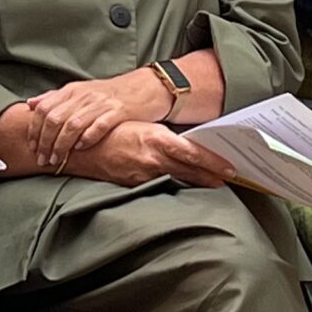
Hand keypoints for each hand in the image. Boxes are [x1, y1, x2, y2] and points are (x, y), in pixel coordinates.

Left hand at [26, 69, 170, 167]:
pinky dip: (88, 138)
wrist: (146, 87)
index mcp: (72, 90)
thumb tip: (30, 104)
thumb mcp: (81, 91)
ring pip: (73, 124)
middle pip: (55, 119)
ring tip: (58, 159)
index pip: (44, 109)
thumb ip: (55, 98)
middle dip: (45, 142)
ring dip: (62, 145)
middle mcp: (84, 95)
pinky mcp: (119, 111)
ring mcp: (101, 102)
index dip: (34, 130)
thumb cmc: (110, 94)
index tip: (32, 147)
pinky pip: (99, 125)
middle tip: (43, 159)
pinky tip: (81, 148)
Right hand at [65, 123, 230, 189]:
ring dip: (197, 181)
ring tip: (215, 182)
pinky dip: (175, 183)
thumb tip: (188, 144)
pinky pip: (161, 184)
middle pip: (191, 172)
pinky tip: (185, 183)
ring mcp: (144, 175)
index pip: (193, 154)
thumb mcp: (142, 127)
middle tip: (232, 178)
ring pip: (178, 180)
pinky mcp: (135, 184)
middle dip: (212, 176)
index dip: (214, 163)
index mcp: (156, 140)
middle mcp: (153, 160)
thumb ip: (164, 138)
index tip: (231, 168)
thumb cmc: (111, 129)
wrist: (79, 146)